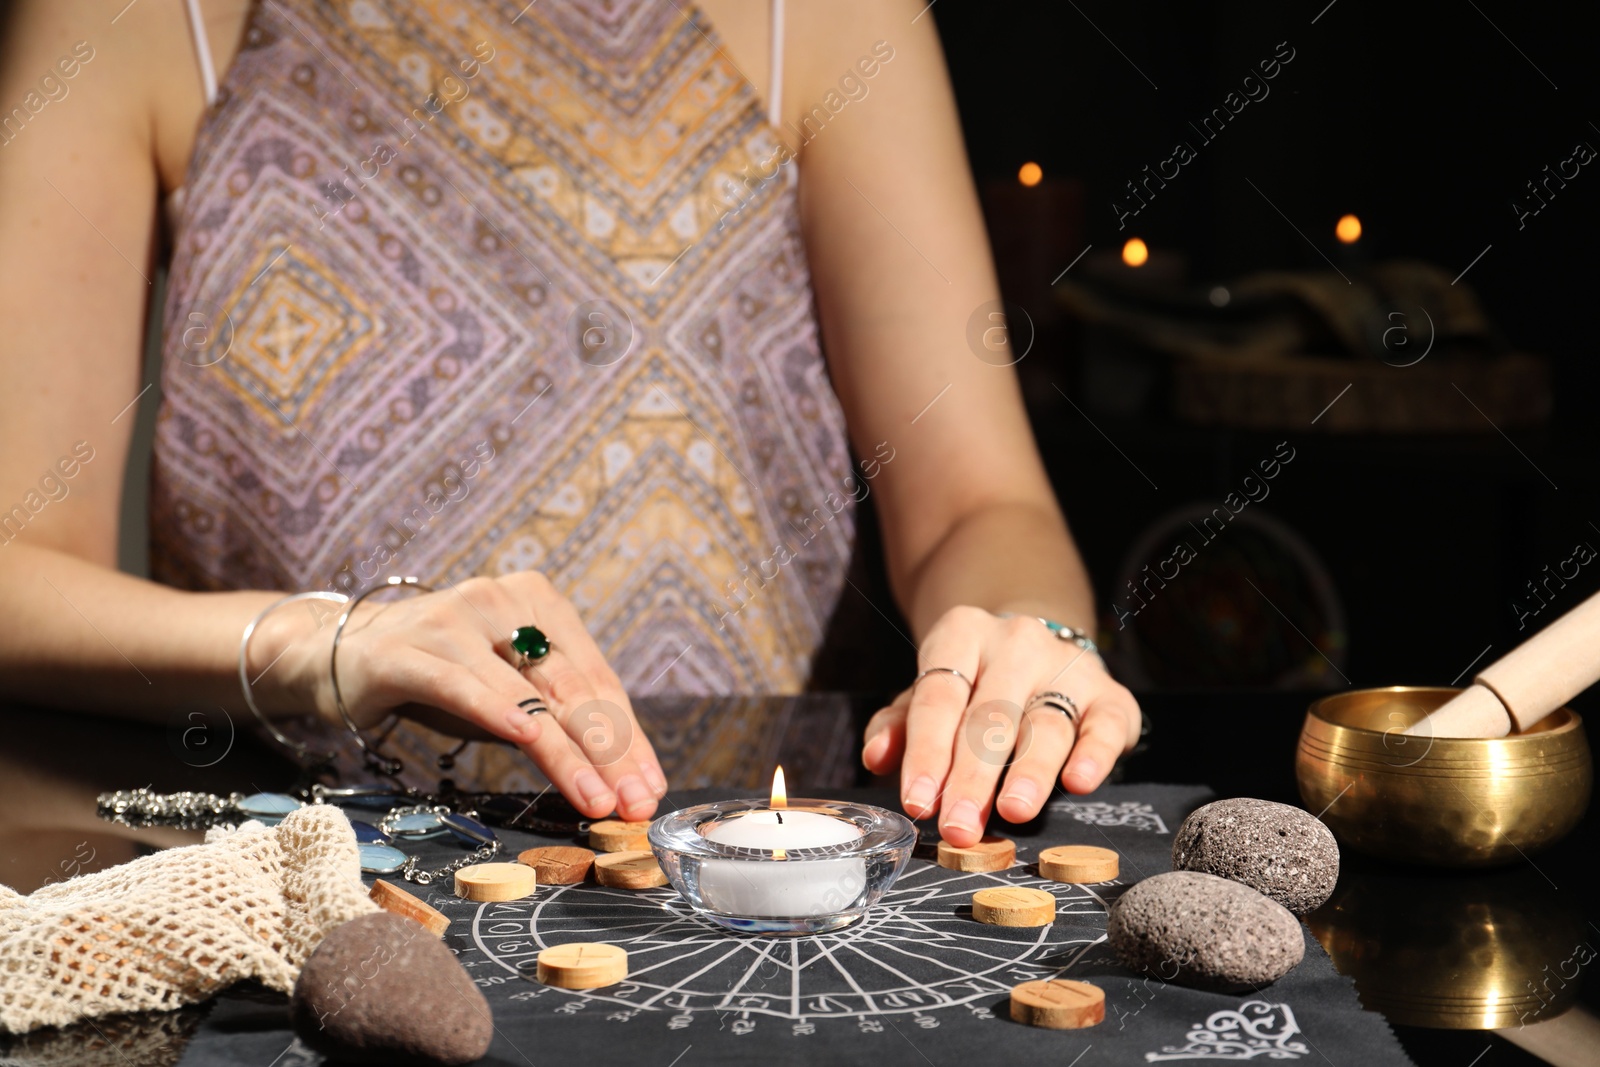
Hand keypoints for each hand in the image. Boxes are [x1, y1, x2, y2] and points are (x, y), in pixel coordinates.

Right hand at [257, 572, 666, 821]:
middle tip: (636, 802)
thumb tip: (618, 779)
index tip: (651, 788)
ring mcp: (454, 619)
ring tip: (598, 799)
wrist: (338, 655)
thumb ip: (555, 722)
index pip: (597, 679)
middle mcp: (502, 601)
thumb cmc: (439, 678)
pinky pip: (462, 684)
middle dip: (610, 753)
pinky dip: (497, 710)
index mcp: (538, 601)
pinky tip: (526, 738)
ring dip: (567, 754)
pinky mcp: (407, 650)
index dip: (629, 737)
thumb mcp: (505, 695)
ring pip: (526, 695)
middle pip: (571, 689)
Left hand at [860, 607, 1140, 845]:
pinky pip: (1104, 725)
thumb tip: (875, 758)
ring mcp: (1067, 666)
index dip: (927, 754)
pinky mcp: (1111, 695)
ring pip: (1046, 724)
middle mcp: (1016, 643)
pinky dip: (1094, 754)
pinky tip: (1079, 782)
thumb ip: (898, 725)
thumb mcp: (929, 695)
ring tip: (1014, 811)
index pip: (939, 698)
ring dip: (1029, 771)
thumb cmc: (973, 684)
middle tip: (959, 826)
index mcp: (962, 634)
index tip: (918, 803)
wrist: (1038, 650)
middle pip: (990, 717)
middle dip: (972, 778)